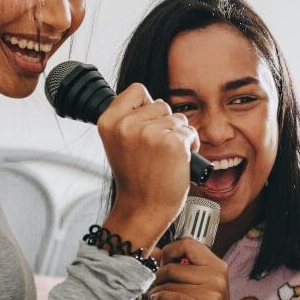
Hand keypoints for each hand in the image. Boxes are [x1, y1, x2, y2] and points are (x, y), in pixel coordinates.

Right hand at [99, 83, 198, 249]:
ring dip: (179, 135)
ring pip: (178, 118)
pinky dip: (191, 145)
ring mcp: (149, 133)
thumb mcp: (119, 144)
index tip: (146, 126)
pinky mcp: (172, 143)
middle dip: (165, 124)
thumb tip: (152, 102)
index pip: (137, 90)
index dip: (147, 106)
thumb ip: (129, 120)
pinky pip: (190, 132)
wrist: (143, 209)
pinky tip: (179, 160)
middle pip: (161, 104)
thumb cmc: (136, 179)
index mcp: (109, 122)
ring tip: (167, 157)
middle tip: (157, 150)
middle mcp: (126, 125)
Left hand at [148, 238, 245, 299]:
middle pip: (174, 267)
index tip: (165, 264)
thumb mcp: (199, 283)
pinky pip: (176, 299)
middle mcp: (218, 277)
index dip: (170, 252)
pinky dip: (162, 299)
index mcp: (217, 265)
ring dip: (157, 291)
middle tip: (156, 285)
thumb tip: (154, 251)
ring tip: (155, 296)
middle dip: (159, 276)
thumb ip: (180, 266)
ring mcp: (215, 295)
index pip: (187, 243)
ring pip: (172, 284)